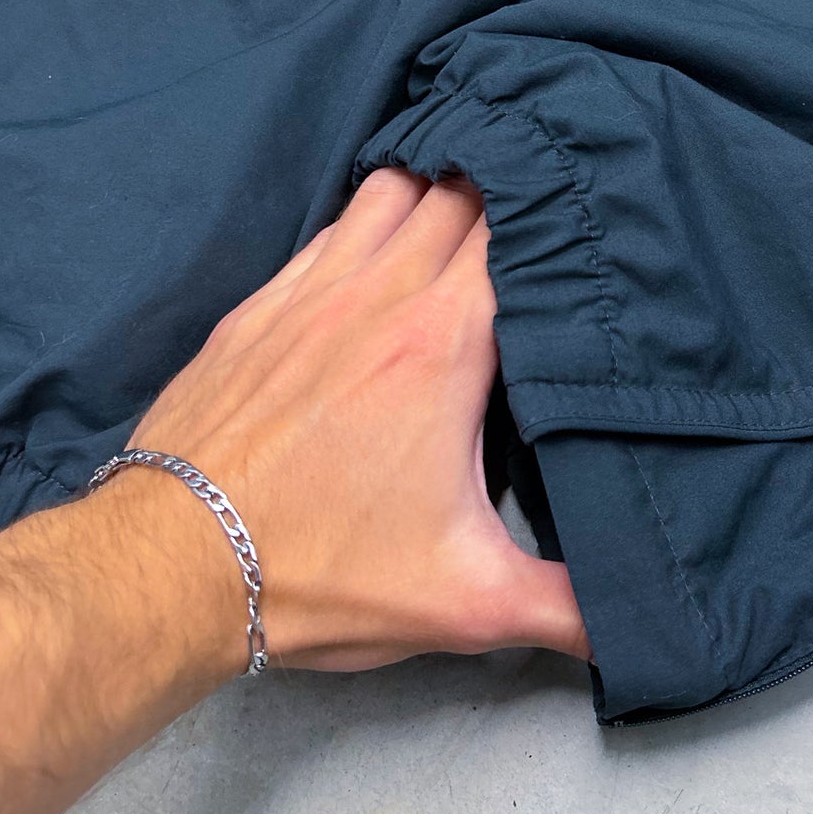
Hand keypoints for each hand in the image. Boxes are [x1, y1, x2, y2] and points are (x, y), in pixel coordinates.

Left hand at [126, 168, 588, 670]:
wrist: (172, 565)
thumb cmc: (317, 574)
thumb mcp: (464, 603)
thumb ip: (568, 608)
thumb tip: (640, 625)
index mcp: (442, 345)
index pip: (516, 233)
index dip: (558, 219)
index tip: (590, 225)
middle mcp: (377, 296)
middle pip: (458, 193)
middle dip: (505, 190)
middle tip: (543, 208)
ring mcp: (309, 293)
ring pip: (388, 192)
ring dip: (431, 188)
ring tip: (467, 205)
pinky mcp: (257, 309)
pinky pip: (326, 229)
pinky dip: (363, 219)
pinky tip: (378, 243)